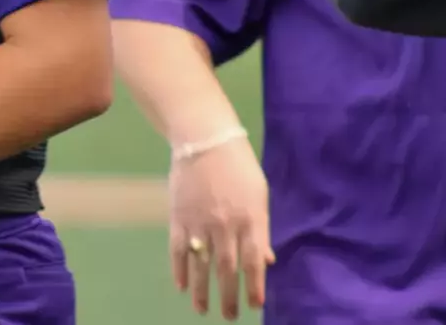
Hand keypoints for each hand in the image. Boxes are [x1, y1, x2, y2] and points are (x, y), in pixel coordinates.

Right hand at [168, 135, 273, 320]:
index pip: (254, 263)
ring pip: (201, 266)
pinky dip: (179, 270)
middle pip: (227, 271)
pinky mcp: (178, 217)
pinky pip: (178, 250)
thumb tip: (267, 260)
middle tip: (228, 316)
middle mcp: (226, 226)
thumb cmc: (238, 166)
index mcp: (251, 220)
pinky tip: (181, 286)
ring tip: (202, 310)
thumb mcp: (259, 195)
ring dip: (202, 292)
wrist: (204, 139)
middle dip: (229, 297)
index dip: (255, 288)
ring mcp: (200, 223)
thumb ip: (261, 229)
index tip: (255, 306)